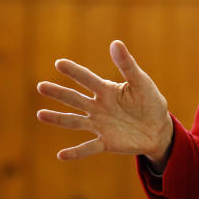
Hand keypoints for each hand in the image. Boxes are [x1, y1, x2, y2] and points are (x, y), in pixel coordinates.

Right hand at [36, 40, 174, 167]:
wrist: (158, 128)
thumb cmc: (149, 101)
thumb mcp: (141, 82)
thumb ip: (127, 65)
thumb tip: (115, 43)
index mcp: (107, 90)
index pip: (87, 79)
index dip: (75, 71)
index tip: (59, 63)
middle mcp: (98, 107)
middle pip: (75, 99)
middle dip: (59, 93)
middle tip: (41, 86)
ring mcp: (100, 125)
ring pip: (75, 121)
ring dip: (58, 119)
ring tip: (41, 114)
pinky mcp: (106, 142)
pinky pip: (89, 147)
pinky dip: (76, 152)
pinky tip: (61, 155)